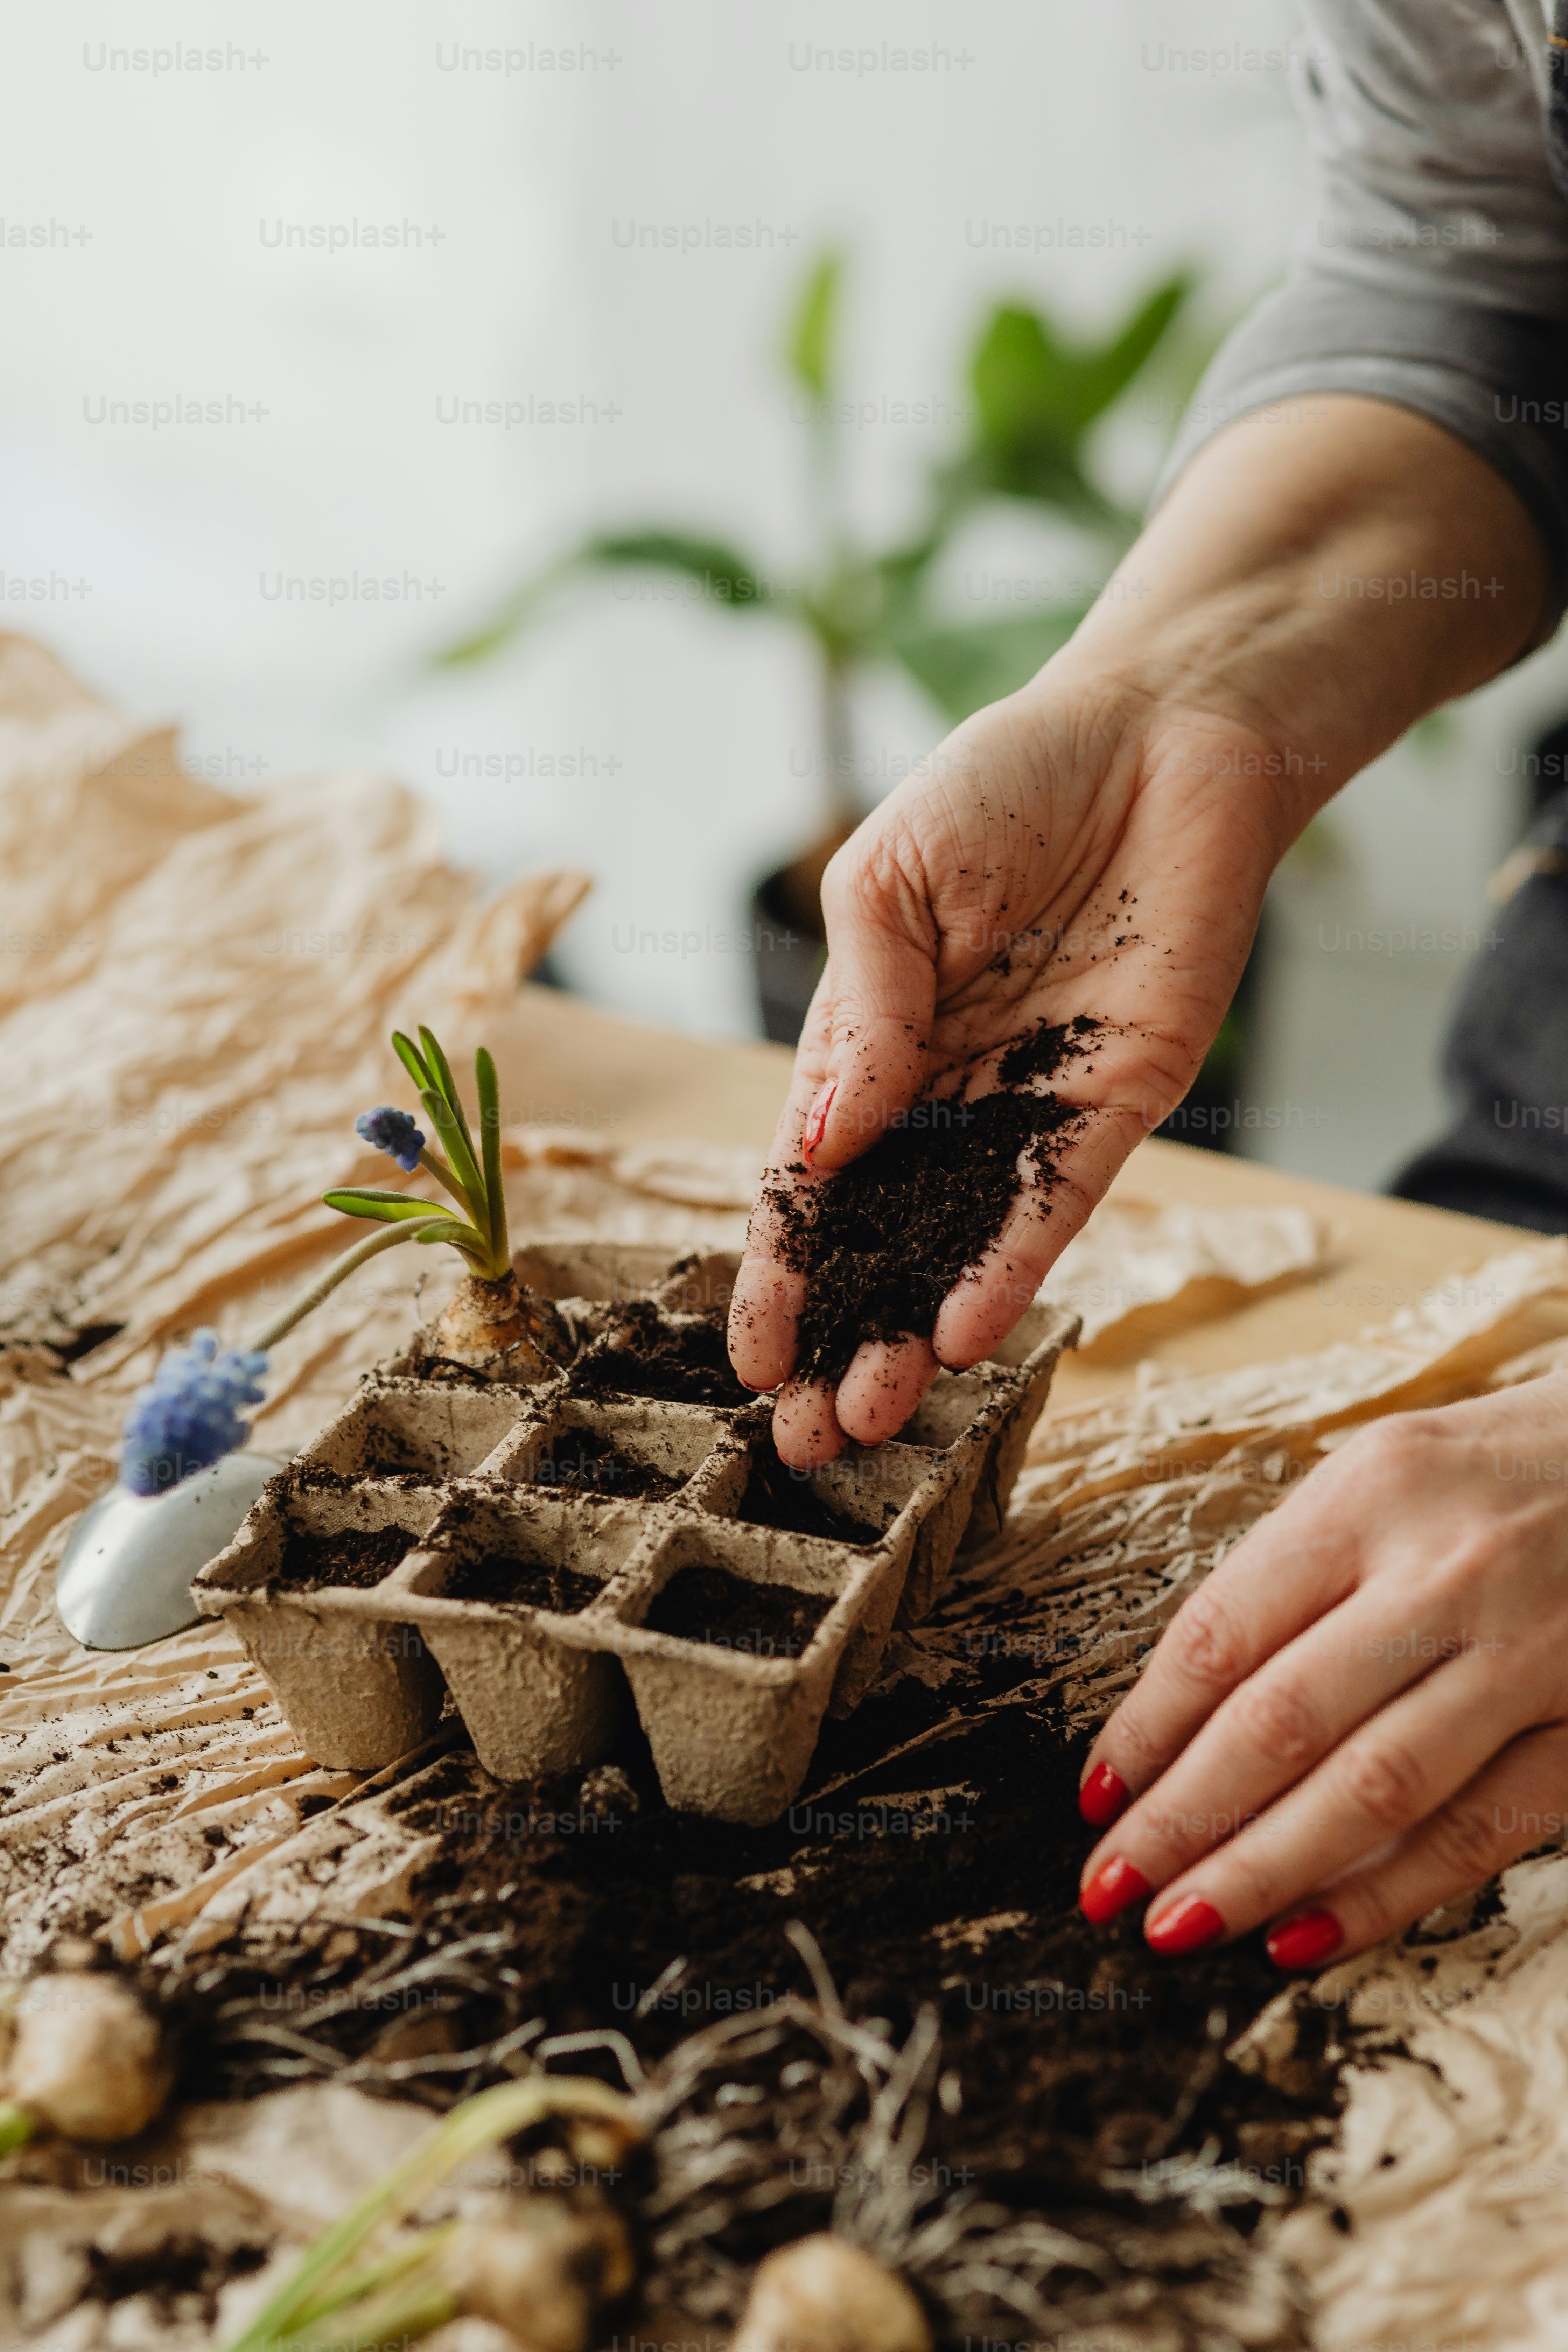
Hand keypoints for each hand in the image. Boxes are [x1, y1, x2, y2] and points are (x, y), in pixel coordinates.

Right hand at [727, 669, 1292, 1464]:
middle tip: (805, 1438)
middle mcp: (948, 1093)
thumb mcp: (888, 880)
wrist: (1159, 732)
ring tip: (872, 1415)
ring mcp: (1033, 1106)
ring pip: (962, 1247)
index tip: (749, 1357)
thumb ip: (861, 1011)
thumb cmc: (1008, 782)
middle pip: (882, 1241)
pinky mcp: (1120, 1102)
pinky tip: (964, 1332)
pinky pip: (1058, 1203)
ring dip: (916, 1334)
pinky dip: (1011, 1266)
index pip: (811, 1181)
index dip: (779, 1270)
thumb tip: (820, 1144)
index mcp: (873, 1043)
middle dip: (842, 1339)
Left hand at [1075, 1376, 1567, 1967]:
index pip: (1223, 1633)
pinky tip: (1308, 1935)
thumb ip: (1295, 1577)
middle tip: (1108, 1887)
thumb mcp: (1382, 1476)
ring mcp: (1528, 1652)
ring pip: (1371, 1788)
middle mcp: (1445, 1572)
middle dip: (1180, 1818)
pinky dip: (1387, 1894)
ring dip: (1262, 1870)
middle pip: (1280, 1719)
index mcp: (1370, 1495)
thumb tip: (1182, 1712)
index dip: (1145, 1728)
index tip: (1093, 1799)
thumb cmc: (1496, 1471)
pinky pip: (1478, 1829)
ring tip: (1179, 1925)